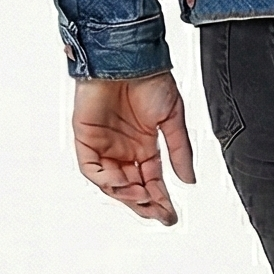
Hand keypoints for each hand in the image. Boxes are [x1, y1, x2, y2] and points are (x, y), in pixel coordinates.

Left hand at [71, 70, 196, 224]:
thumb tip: (188, 180)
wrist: (131, 57)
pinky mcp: (86, 138)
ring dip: (127, 195)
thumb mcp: (172, 118)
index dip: (160, 200)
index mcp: (145, 146)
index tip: (171, 216)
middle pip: (132, 187)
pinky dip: (105, 180)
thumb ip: (178, 150)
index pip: (152, 181)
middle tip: (159, 214)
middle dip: (145, 204)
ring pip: (112, 182)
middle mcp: (124, 149)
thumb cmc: (150, 79)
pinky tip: (122, 184)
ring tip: (143, 199)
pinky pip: (92, 168)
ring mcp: (104, 145)